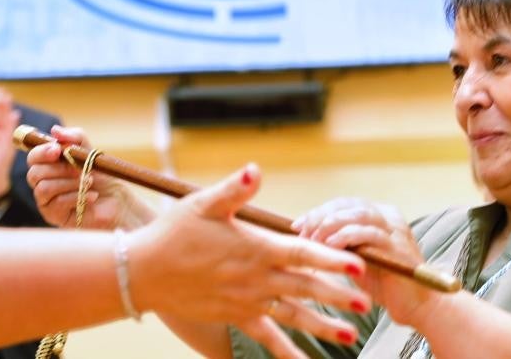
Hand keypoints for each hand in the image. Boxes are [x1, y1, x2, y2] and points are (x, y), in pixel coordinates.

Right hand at [26, 125, 152, 229]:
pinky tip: (92, 196)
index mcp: (48, 165)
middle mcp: (43, 182)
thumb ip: (74, 138)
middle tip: (78, 169)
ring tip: (89, 182)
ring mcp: (47, 201)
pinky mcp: (54, 216)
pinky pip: (57, 203)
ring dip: (69, 183)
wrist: (116, 200)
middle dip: (59, 169)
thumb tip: (55, 130)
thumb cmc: (101, 176)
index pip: (33, 157)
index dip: (42, 152)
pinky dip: (77, 196)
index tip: (57, 150)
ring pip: (44, 188)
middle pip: (34, 173)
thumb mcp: (89, 152)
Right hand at [127, 165, 371, 357]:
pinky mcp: (236, 316)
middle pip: (306, 287)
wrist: (143, 271)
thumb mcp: (203, 203)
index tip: (359, 265)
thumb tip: (256, 170)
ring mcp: (247, 301)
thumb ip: (235, 189)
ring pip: (293, 315)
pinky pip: (267, 337)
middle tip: (367, 301)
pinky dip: (287, 352)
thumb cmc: (173, 233)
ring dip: (323, 326)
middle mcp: (256, 278)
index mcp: (255, 248)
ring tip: (351, 336)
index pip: (302, 253)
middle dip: (338, 296)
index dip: (332, 259)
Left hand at [293, 197, 439, 326]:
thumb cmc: (384, 284)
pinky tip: (330, 246)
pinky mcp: (398, 246)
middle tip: (301, 232)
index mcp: (379, 216)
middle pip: (348, 205)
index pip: (343, 204)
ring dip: (331, 225)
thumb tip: (304, 236)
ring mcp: (396, 229)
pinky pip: (368, 234)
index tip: (296, 225)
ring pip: (358, 214)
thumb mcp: (355, 258)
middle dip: (321, 217)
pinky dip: (346, 237)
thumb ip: (338, 244)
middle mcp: (389, 216)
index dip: (318, 211)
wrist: (417, 308)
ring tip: (313, 239)